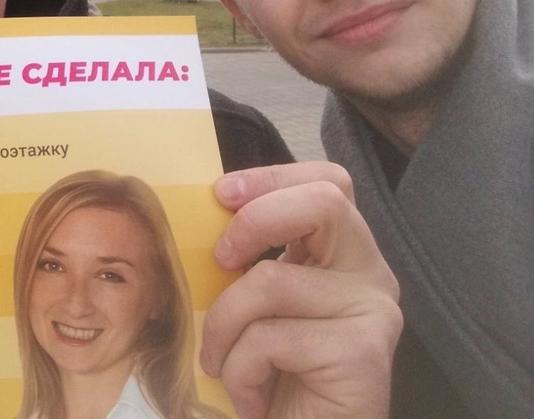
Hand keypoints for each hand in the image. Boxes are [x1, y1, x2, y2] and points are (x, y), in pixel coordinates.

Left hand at [201, 161, 401, 418]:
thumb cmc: (272, 374)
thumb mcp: (253, 301)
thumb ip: (247, 257)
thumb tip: (202, 210)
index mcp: (341, 253)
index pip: (326, 182)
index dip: (272, 177)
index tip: (220, 193)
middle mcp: (370, 274)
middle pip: (324, 201)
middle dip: (256, 220)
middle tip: (220, 259)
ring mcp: (373, 311)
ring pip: (271, 279)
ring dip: (224, 326)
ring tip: (222, 363)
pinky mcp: (362, 352)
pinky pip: (271, 337)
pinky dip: (240, 368)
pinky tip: (252, 397)